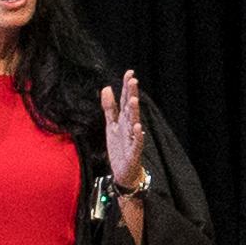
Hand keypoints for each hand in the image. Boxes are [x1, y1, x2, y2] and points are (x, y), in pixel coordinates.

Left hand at [102, 71, 150, 197]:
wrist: (123, 172)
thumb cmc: (119, 147)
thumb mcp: (111, 125)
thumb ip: (109, 107)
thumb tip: (107, 87)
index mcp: (124, 119)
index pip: (125, 100)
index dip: (126, 87)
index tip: (129, 72)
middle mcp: (129, 126)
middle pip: (130, 108)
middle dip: (132, 95)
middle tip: (133, 80)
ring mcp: (132, 139)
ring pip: (134, 123)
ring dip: (134, 112)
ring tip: (134, 100)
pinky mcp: (133, 152)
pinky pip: (137, 143)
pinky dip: (138, 136)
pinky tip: (138, 127)